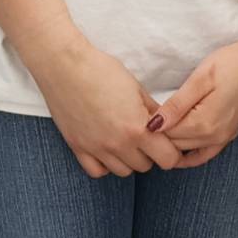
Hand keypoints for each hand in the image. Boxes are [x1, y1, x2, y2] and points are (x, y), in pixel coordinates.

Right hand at [24, 37, 184, 179]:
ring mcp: (96, 148)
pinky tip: (107, 148)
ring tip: (125, 139)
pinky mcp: (78, 148)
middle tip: (145, 135)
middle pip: (146, 166)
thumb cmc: (101, 70)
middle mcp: (118, 144)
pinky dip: (105, 165)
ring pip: (123, 172)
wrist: (64, 65)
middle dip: (150, 153)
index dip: (172, 151)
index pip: (168, 159)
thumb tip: (167, 125)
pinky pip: (97, 171)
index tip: (167, 142)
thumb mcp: (136, 88)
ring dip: (129, 159)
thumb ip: (154, 112)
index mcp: (137, 128)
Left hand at [155, 31, 237, 167]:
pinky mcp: (231, 133)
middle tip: (144, 119)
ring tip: (158, 129)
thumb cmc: (232, 63)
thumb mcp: (200, 79)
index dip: (150, 125)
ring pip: (189, 151)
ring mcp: (225, 138)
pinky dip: (191, 155)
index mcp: (204, 124)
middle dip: (159, 136)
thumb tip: (153, 126)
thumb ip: (177, 105)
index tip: (139, 113)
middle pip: (176, 146)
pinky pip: (206, 153)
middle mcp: (215, 137)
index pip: (167, 135)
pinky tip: (179, 151)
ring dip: (172, 143)